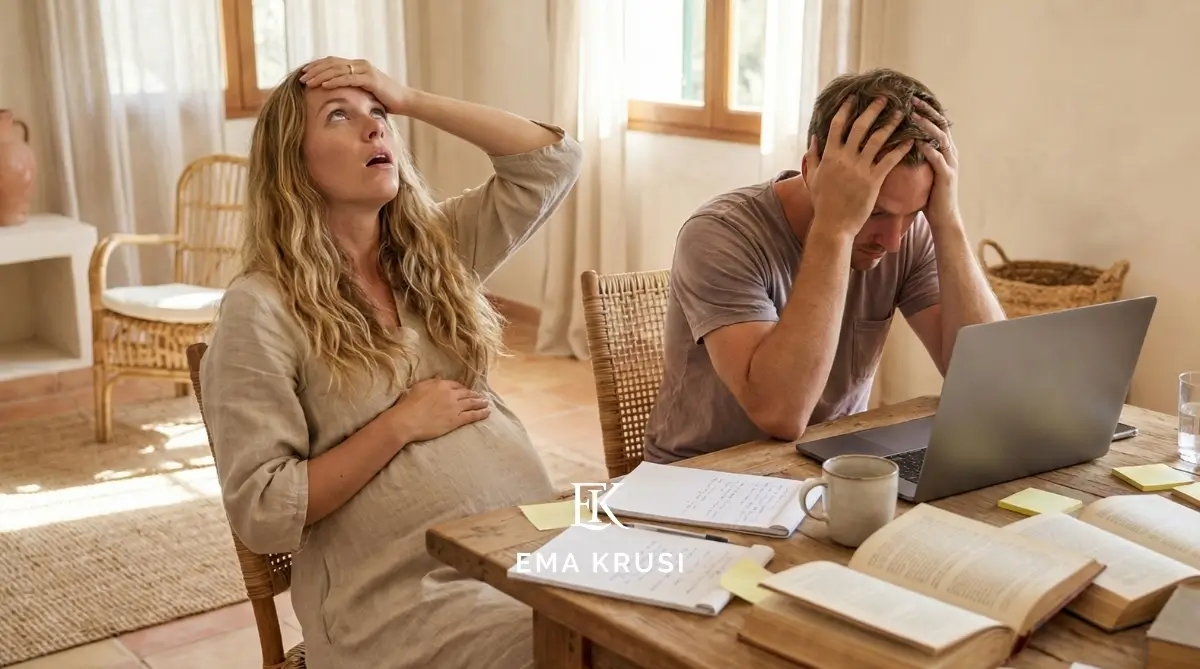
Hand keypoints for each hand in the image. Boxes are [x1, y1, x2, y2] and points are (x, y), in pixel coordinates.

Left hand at [299, 56, 411, 114]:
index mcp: (358, 66)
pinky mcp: (370, 79)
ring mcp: (365, 70)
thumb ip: (353, 91)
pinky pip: (348, 78)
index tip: (304, 73)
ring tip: (307, 81)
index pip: (332, 62)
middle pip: (331, 63)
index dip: (317, 66)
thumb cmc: (386, 101)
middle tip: (300, 77)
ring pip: (337, 69)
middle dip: (314, 70)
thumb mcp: (365, 94)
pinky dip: (334, 81)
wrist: (405, 101)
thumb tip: (339, 99)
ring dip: (320, 75)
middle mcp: (360, 64)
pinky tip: (323, 85)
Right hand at [385, 379, 490, 443]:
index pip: (456, 385)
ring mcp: (455, 407)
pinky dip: (481, 413)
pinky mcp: (456, 420)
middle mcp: (451, 394)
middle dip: (474, 394)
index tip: (465, 390)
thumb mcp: (418, 387)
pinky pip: (472, 415)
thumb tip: (438, 376)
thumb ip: (431, 381)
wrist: (407, 420)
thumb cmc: (409, 404)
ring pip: (472, 403)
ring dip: (480, 402)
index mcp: (441, 385)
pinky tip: (487, 412)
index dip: (462, 388)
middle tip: (480, 396)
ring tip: (486, 403)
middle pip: (466, 393)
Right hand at [804, 97, 914, 236]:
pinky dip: (901, 148)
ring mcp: (859, 169)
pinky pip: (890, 160)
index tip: (853, 97)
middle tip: (883, 98)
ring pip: (877, 140)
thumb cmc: (823, 203)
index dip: (846, 109)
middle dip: (872, 110)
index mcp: (829, 156)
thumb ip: (814, 156)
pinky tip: (911, 140)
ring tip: (900, 114)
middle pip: (860, 127)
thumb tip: (813, 138)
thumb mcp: (813, 177)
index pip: (837, 126)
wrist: (833, 225)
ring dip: (890, 124)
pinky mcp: (873, 181)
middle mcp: (844, 158)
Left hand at [911, 97, 961, 228]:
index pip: (936, 123)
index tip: (910, 98)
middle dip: (927, 110)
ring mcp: (950, 164)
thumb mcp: (920, 171)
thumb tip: (896, 142)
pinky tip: (916, 140)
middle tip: (911, 98)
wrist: (943, 218)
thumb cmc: (928, 195)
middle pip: (940, 124)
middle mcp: (950, 153)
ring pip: (940, 138)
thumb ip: (915, 155)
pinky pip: (937, 158)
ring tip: (913, 115)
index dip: (925, 109)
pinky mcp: (946, 176)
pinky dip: (927, 148)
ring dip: (926, 125)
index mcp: (943, 150)